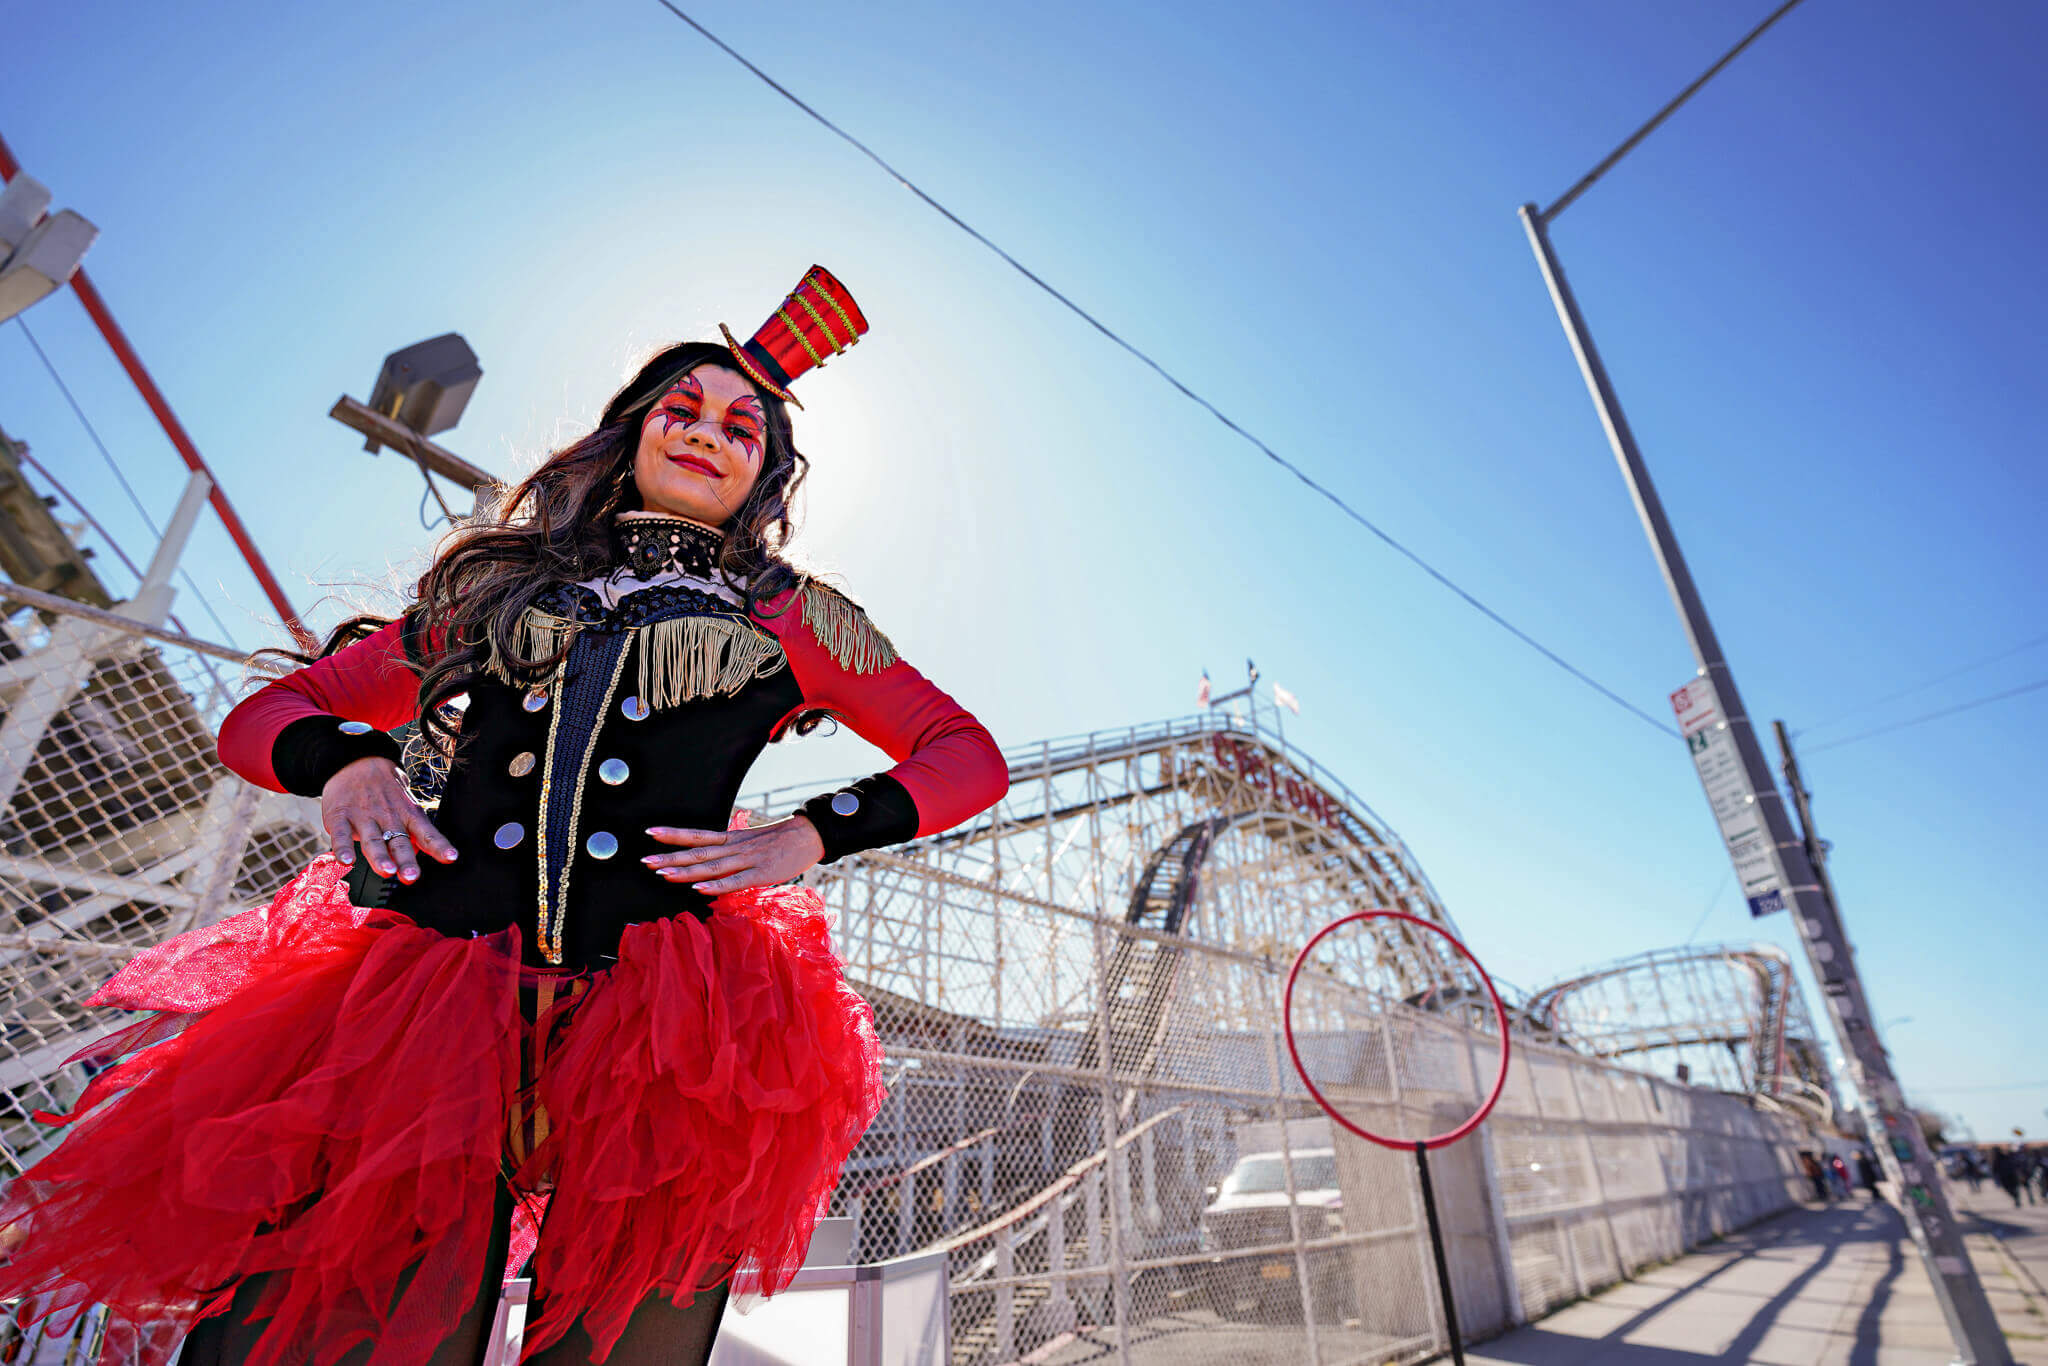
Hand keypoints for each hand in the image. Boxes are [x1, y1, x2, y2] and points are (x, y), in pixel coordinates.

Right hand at [320, 756, 457, 882]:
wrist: (355, 761)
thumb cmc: (385, 790)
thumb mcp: (405, 805)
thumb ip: (411, 831)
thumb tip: (420, 853)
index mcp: (408, 814)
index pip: (427, 833)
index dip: (439, 846)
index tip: (451, 858)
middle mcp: (388, 817)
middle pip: (399, 842)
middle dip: (406, 860)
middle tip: (411, 876)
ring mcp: (364, 816)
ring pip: (373, 840)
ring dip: (379, 857)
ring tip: (386, 871)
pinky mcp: (340, 816)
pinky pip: (341, 834)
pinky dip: (343, 848)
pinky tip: (346, 861)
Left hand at [642, 815, 825, 894]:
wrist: (809, 836)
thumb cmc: (779, 842)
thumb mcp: (750, 843)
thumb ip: (730, 854)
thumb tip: (709, 868)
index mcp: (731, 839)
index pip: (697, 835)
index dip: (673, 834)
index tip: (650, 833)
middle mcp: (734, 847)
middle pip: (697, 852)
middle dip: (670, 857)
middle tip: (646, 861)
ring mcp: (747, 860)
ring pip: (711, 866)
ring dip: (686, 871)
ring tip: (663, 874)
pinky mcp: (761, 874)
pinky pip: (735, 881)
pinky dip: (716, 886)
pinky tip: (699, 889)